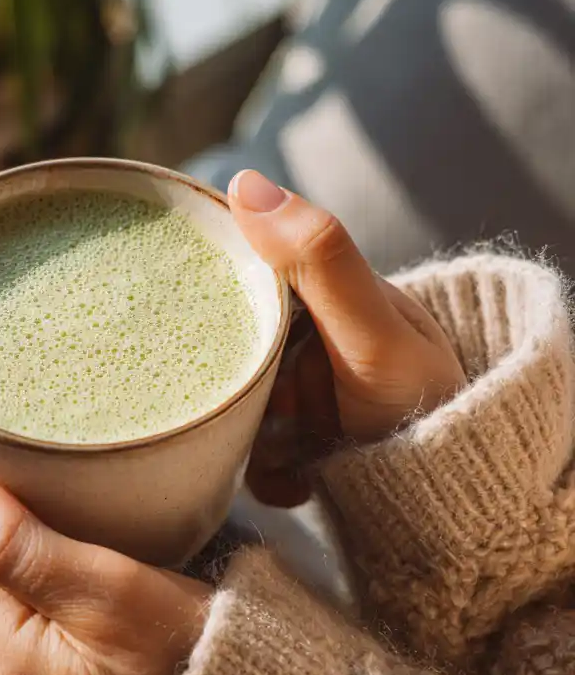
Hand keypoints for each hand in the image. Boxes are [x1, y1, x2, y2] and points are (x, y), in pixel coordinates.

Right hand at [230, 170, 466, 506]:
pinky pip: (249, 450)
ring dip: (256, 438)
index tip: (224, 337)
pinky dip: (267, 471)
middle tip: (284, 414)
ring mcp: (297, 393)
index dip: (223, 300)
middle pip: (232, 350)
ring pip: (235, 405)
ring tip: (299, 451)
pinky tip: (300, 477)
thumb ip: (318, 258)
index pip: (245, 275)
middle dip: (248, 391)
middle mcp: (306, 338)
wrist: (450, 492)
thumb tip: (244, 182)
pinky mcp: (292, 441)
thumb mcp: (371, 330)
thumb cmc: (423, 403)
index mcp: (323, 293)